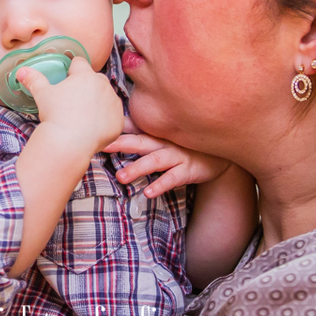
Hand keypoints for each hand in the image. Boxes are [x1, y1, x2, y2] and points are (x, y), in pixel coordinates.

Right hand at [15, 56, 123, 155]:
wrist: (69, 142)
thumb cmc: (55, 114)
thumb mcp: (42, 94)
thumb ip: (34, 79)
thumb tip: (21, 71)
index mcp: (85, 75)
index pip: (79, 63)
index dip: (71, 71)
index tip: (66, 81)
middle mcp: (103, 85)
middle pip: (95, 79)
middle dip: (86, 87)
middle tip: (72, 102)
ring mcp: (113, 103)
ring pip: (105, 97)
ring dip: (97, 102)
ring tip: (82, 116)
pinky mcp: (119, 120)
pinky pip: (113, 116)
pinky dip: (105, 120)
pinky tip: (92, 127)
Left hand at [105, 118, 232, 197]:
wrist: (219, 153)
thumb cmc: (185, 143)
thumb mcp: (164, 134)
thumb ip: (141, 130)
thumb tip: (115, 122)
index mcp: (156, 132)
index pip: (133, 128)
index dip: (116, 128)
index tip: (96, 128)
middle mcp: (165, 141)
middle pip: (140, 140)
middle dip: (120, 143)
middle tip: (102, 146)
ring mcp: (177, 155)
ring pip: (155, 160)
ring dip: (137, 168)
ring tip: (121, 177)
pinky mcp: (188, 170)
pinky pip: (173, 178)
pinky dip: (161, 185)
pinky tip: (148, 192)